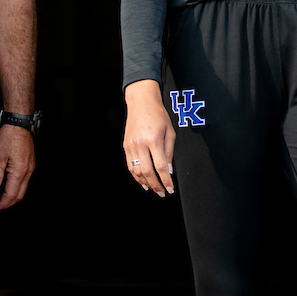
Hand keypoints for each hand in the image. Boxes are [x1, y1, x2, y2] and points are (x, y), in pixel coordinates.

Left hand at [0, 124, 35, 211]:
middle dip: (7, 203)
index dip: (2, 204)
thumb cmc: (8, 137)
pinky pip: (24, 180)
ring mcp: (30, 167)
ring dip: (11, 194)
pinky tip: (5, 184)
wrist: (19, 124)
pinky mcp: (29, 163)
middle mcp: (27, 172)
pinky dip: (15, 186)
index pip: (11, 195)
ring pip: (22, 188)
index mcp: (19, 172)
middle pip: (19, 194)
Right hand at [123, 79, 174, 197]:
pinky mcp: (125, 146)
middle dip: (155, 185)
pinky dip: (136, 176)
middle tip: (162, 193)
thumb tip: (169, 171)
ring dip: (145, 183)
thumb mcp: (170, 132)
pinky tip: (143, 181)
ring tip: (153, 189)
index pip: (160, 166)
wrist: (141, 102)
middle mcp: (140, 144)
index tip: (170, 189)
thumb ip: (169, 152)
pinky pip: (130, 165)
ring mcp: (131, 145)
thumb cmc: (158, 115)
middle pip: (147, 172)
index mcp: (153, 139)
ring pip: (136, 171)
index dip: (166, 181)